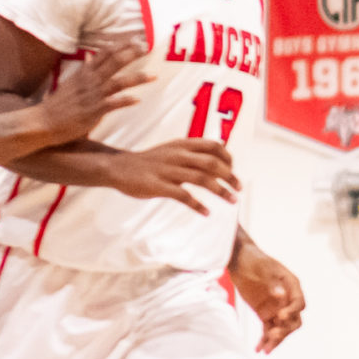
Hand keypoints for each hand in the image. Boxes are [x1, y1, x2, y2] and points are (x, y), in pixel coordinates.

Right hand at [32, 44, 150, 145]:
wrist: (43, 121)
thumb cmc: (57, 105)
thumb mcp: (70, 83)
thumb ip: (83, 70)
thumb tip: (90, 57)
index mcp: (84, 73)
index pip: (105, 53)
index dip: (121, 46)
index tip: (135, 40)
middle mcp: (90, 81)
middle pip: (114, 62)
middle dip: (132, 54)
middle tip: (147, 48)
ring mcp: (93, 95)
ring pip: (119, 82)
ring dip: (137, 78)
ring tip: (153, 76)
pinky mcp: (94, 111)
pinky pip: (113, 104)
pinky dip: (125, 101)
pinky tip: (137, 100)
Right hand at [107, 140, 241, 214]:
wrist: (119, 167)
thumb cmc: (149, 162)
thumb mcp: (171, 151)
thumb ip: (191, 154)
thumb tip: (215, 159)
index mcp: (182, 145)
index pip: (213, 145)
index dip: (228, 157)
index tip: (233, 170)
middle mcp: (177, 155)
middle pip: (212, 163)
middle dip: (230, 176)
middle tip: (239, 189)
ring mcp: (168, 170)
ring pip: (201, 179)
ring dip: (221, 191)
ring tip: (232, 201)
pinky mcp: (158, 186)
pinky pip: (183, 195)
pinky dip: (198, 205)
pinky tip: (207, 213)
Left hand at [231, 237, 304, 353]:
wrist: (239, 261)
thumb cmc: (254, 260)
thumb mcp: (262, 268)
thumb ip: (271, 282)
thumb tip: (280, 294)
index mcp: (291, 286)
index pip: (299, 303)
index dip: (292, 311)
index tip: (280, 316)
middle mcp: (287, 299)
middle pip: (293, 320)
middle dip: (285, 330)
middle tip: (273, 334)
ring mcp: (277, 308)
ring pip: (281, 329)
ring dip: (275, 340)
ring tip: (266, 349)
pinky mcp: (265, 314)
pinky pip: (267, 330)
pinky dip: (264, 340)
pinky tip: (258, 349)